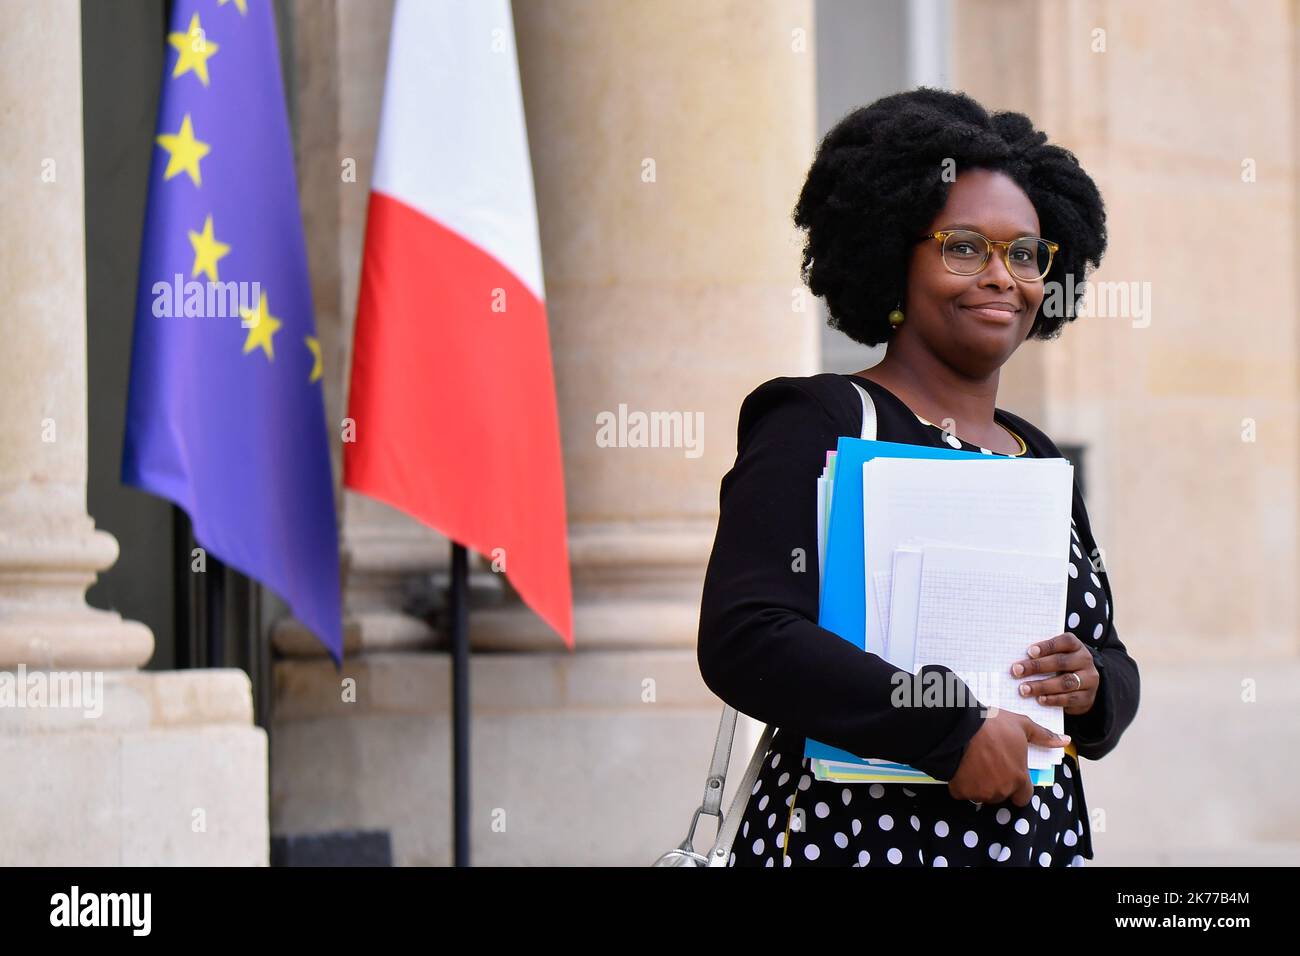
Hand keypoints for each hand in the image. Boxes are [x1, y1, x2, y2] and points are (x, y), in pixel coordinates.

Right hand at [947, 709, 1069, 806]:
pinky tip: (959, 767)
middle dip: (997, 783)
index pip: (1024, 797)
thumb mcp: (1022, 725)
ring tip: (973, 763)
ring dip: (979, 784)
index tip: (1009, 773)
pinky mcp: (961, 792)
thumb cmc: (994, 726)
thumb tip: (1065, 740)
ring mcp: (980, 793)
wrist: (960, 727)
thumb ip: (1043, 736)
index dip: (1018, 787)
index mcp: (1019, 778)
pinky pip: (962, 792)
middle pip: (1002, 794)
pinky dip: (961, 783)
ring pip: (982, 794)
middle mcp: (1002, 790)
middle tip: (988, 763)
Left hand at [1011, 632, 1098, 716]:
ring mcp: (1089, 680)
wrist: (1082, 687)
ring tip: (1024, 689)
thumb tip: (1017, 660)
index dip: (1047, 646)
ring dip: (1042, 686)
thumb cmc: (1059, 667)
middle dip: (1037, 666)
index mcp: (1076, 646)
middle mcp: (1085, 660)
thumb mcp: (1054, 656)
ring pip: (1065, 682)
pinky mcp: (1087, 697)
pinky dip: (1053, 699)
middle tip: (1017, 671)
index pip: (1065, 641)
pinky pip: (1070, 699)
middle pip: (1061, 662)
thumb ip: (1041, 655)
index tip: (1029, 651)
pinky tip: (1039, 699)